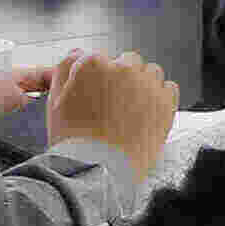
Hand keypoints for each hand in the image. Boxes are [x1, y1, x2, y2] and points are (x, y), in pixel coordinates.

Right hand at [43, 49, 183, 173]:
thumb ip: (65, 69)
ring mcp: (147, 85)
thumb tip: (77, 54)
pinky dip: (160, 97)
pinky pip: (169, 88)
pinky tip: (147, 113)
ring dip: (142, 84)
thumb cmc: (74, 141)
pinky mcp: (165, 103)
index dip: (95, 77)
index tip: (95, 93)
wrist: (98, 171)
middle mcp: (122, 69)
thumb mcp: (55, 101)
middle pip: (126, 61)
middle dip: (121, 77)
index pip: (98, 58)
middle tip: (112, 104)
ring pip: (150, 72)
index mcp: (93, 64)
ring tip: (131, 110)